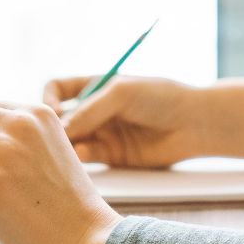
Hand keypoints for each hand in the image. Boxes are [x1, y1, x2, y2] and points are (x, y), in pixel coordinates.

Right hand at [40, 73, 207, 168]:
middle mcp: (96, 109)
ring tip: (70, 147)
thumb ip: (89, 109)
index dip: (49, 99)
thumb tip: (61, 130)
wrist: (194, 122)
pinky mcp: (113, 156)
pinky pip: (88, 158)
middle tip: (56, 136)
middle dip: (55, 127)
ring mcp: (103, 133)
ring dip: (65, 145)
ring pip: (71, 141)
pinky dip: (81, 158)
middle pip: (61, 119)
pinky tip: (85, 155)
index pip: (57, 89)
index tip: (52, 111)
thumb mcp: (121, 93)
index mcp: (95, 85)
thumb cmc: (161, 97)